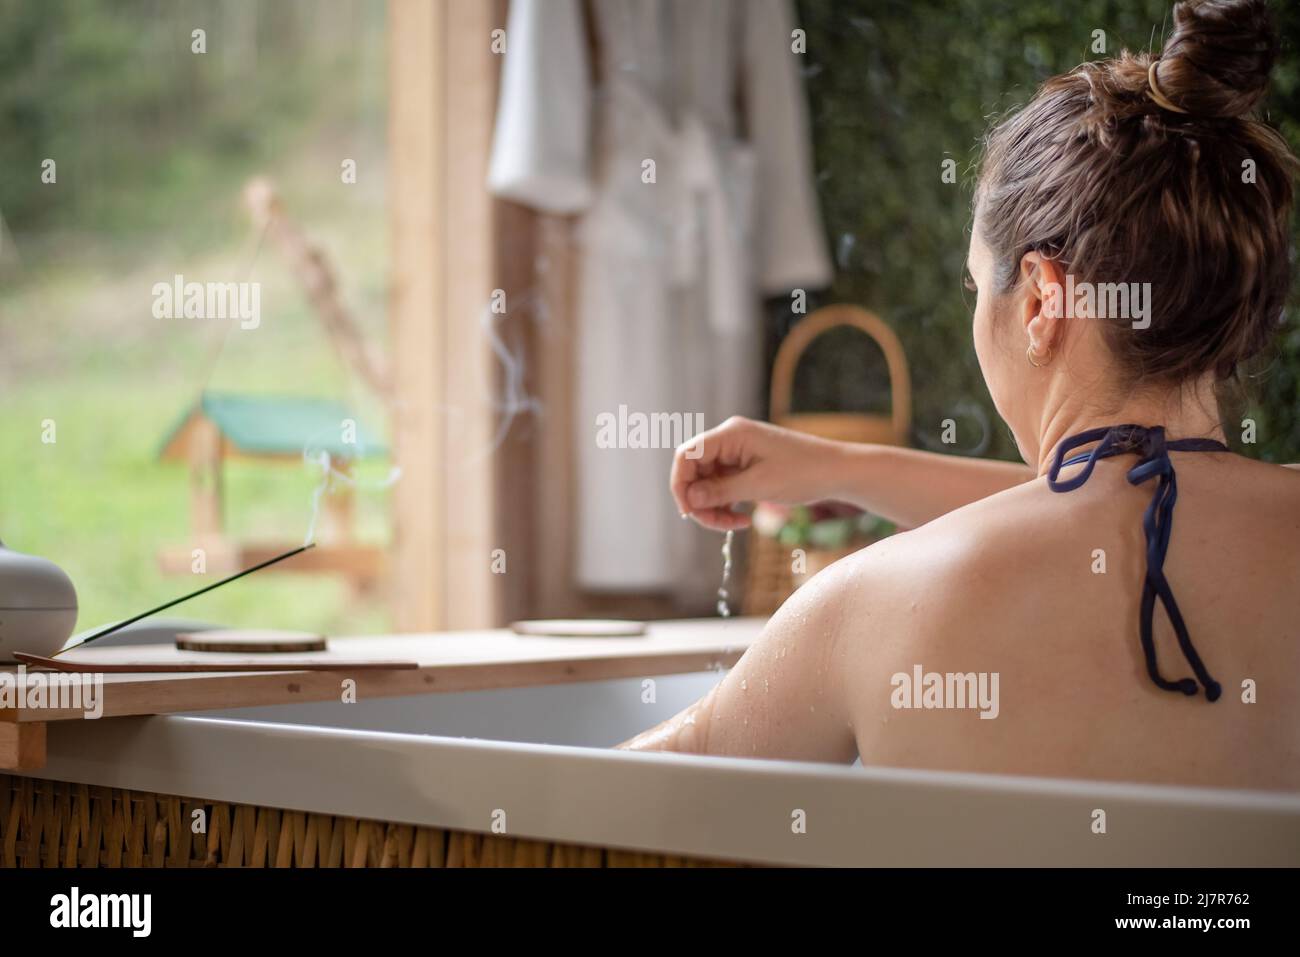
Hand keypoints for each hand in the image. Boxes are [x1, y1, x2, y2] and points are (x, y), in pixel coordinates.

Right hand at [670, 416, 839, 530]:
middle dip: (700, 501)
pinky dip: (726, 504)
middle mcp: (730, 439)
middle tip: (717, 526)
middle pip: (695, 471)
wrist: (837, 472)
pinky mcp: (746, 466)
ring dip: (714, 507)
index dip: (681, 484)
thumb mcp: (760, 486)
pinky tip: (742, 519)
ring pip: (707, 483)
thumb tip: (689, 498)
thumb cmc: (804, 473)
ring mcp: (737, 453)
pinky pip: (722, 486)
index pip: (687, 455)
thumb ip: (721, 491)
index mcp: (731, 434)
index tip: (689, 512)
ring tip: (734, 525)